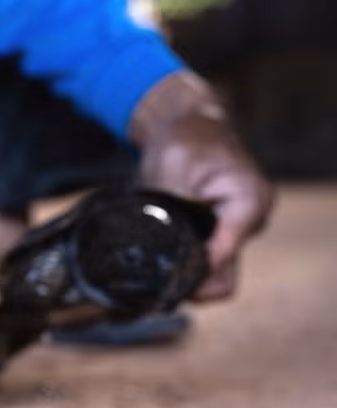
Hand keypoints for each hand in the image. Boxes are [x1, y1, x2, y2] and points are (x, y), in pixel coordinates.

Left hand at [131, 71, 274, 300]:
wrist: (190, 125)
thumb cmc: (182, 141)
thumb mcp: (169, 170)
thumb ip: (171, 209)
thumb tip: (161, 250)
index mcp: (248, 201)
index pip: (223, 256)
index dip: (191, 272)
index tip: (162, 277)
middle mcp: (254, 219)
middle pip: (223, 276)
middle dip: (189, 283)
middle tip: (153, 278)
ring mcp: (243, 228)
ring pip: (217, 273)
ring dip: (188, 273)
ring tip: (156, 262)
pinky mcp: (229, 232)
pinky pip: (212, 262)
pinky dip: (190, 264)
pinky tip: (167, 257)